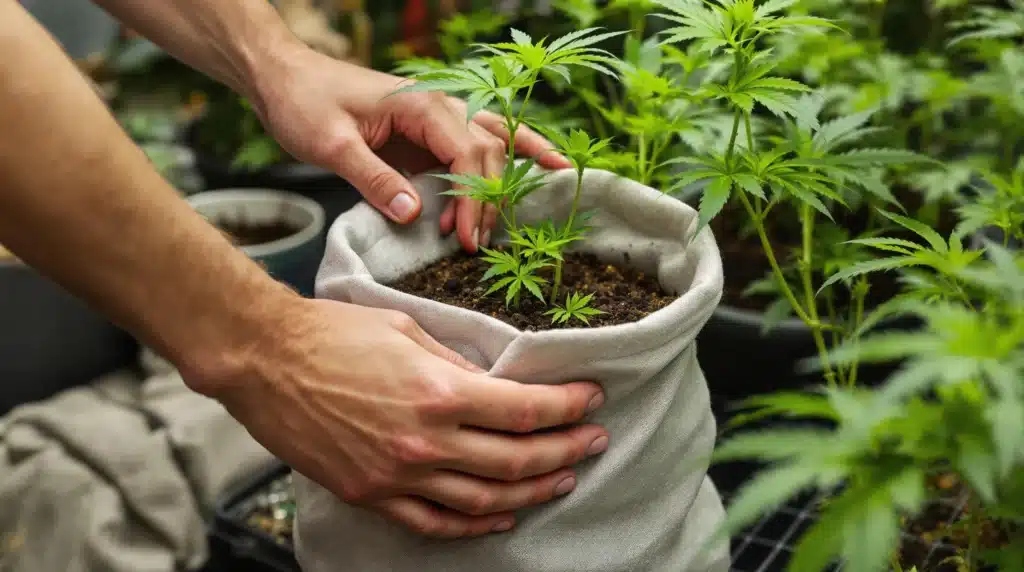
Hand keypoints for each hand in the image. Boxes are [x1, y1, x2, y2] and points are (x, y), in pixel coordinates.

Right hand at [216, 298, 608, 537]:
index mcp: (439, 391)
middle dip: (566, 450)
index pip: (525, 409)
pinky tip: (502, 517)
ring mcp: (397, 475)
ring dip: (533, 490)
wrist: (264, 359)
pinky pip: (434, 522)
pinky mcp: (371, 493)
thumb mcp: (408, 328)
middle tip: (595, 440)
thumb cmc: (334, 332)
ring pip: (485, 499)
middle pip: (516, 458)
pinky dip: (475, 525)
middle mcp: (425, 441)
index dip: (567, 406)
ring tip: (565, 477)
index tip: (592, 398)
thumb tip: (496, 384)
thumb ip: (457, 364)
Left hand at [250, 45, 571, 252]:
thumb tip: (413, 214)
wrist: (285, 78)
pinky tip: (543, 161)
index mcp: (422, 104)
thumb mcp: (332, 144)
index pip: (467, 154)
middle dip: (487, 201)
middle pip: (487, 152)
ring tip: (532, 203)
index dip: (473, 199)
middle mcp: (440, 104)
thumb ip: (373, 178)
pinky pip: (479, 142)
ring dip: (507, 179)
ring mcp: (438, 115)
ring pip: (494, 143)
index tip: (466, 239)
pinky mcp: (429, 130)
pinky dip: (514, 151)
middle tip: (475, 245)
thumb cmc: (303, 104)